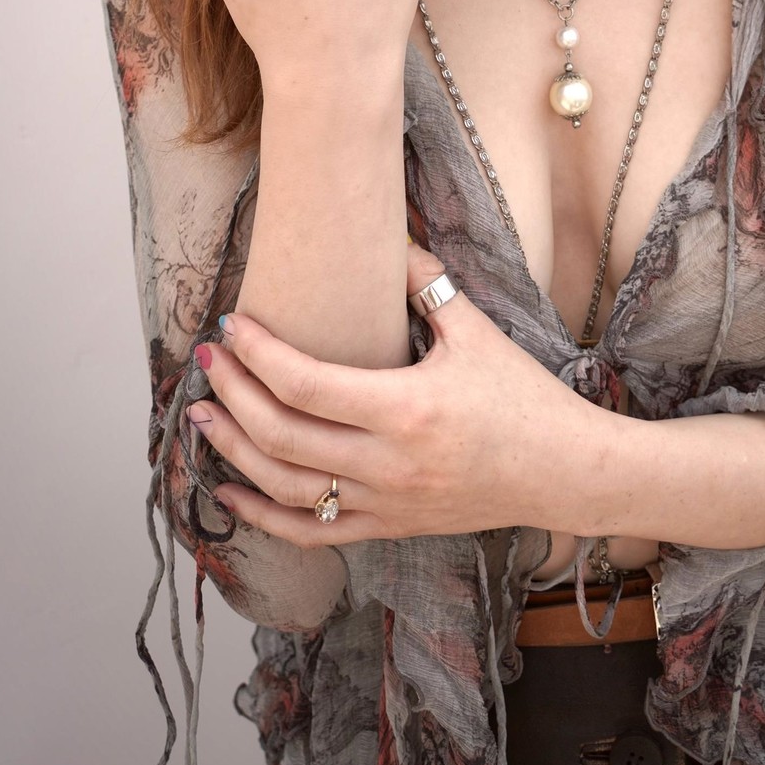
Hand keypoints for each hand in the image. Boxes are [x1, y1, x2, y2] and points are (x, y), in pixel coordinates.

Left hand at [186, 241, 615, 545]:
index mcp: (406, 409)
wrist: (563, 471)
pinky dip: (262, 514)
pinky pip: (311, 531)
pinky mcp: (387, 527)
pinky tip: (229, 490)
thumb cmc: (523, 397)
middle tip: (205, 359)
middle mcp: (388, 464)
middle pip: (282, 435)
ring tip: (201, 416)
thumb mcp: (475, 330)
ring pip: (286, 488)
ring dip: (234, 451)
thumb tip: (387, 233)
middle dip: (232, 394)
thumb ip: (425, 282)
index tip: (231, 325)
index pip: (306, 384)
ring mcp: (385, 503)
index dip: (259, 354)